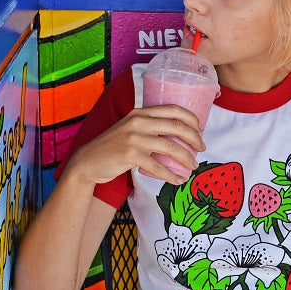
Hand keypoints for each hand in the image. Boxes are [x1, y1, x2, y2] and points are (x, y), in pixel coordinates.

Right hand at [66, 104, 204, 186]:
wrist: (88, 161)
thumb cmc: (112, 147)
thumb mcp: (130, 129)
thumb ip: (148, 127)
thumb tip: (176, 136)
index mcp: (141, 112)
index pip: (173, 109)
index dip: (191, 118)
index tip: (200, 129)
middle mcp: (138, 121)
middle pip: (177, 126)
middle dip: (194, 138)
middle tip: (202, 149)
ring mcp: (134, 137)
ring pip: (171, 147)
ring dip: (187, 159)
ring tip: (193, 167)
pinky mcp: (131, 155)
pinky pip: (158, 167)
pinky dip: (171, 176)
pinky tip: (178, 181)